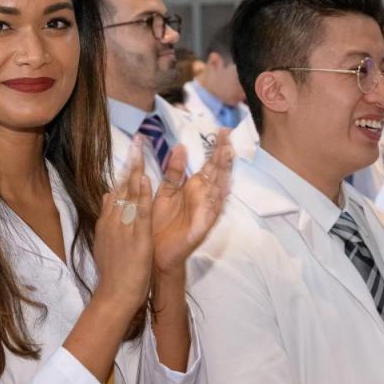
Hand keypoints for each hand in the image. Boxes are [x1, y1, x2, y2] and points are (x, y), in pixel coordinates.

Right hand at [91, 137, 153, 316]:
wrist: (114, 295)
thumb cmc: (113, 273)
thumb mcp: (105, 240)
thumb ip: (107, 217)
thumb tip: (107, 194)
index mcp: (108, 221)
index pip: (116, 190)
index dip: (124, 171)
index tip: (131, 152)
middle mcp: (114, 220)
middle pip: (122, 186)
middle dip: (130, 163)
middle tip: (137, 140)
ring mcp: (125, 227)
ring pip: (131, 194)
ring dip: (136, 170)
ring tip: (140, 149)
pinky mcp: (137, 237)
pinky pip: (140, 212)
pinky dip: (143, 195)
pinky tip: (146, 179)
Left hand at [150, 127, 233, 276]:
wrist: (155, 252)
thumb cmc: (160, 223)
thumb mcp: (165, 192)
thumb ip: (174, 172)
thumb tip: (181, 146)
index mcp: (193, 188)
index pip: (208, 165)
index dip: (216, 149)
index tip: (222, 130)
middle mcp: (202, 197)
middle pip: (216, 172)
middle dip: (222, 154)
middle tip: (228, 136)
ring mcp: (205, 212)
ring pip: (218, 189)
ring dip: (224, 172)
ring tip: (228, 155)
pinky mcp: (202, 227)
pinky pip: (212, 211)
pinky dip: (217, 200)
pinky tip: (222, 187)